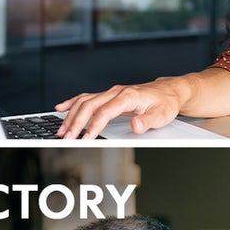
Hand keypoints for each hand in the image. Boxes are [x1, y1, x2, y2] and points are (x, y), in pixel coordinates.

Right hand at [55, 78, 185, 139]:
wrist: (168, 91)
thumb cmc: (164, 103)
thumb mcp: (162, 115)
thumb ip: (147, 121)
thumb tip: (135, 125)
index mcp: (128, 96)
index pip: (105, 111)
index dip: (93, 125)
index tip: (85, 138)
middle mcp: (116, 92)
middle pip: (89, 106)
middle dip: (76, 122)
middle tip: (67, 137)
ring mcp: (110, 92)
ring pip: (84, 101)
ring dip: (71, 115)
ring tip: (61, 130)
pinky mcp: (108, 95)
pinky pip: (86, 97)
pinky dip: (72, 102)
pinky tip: (60, 108)